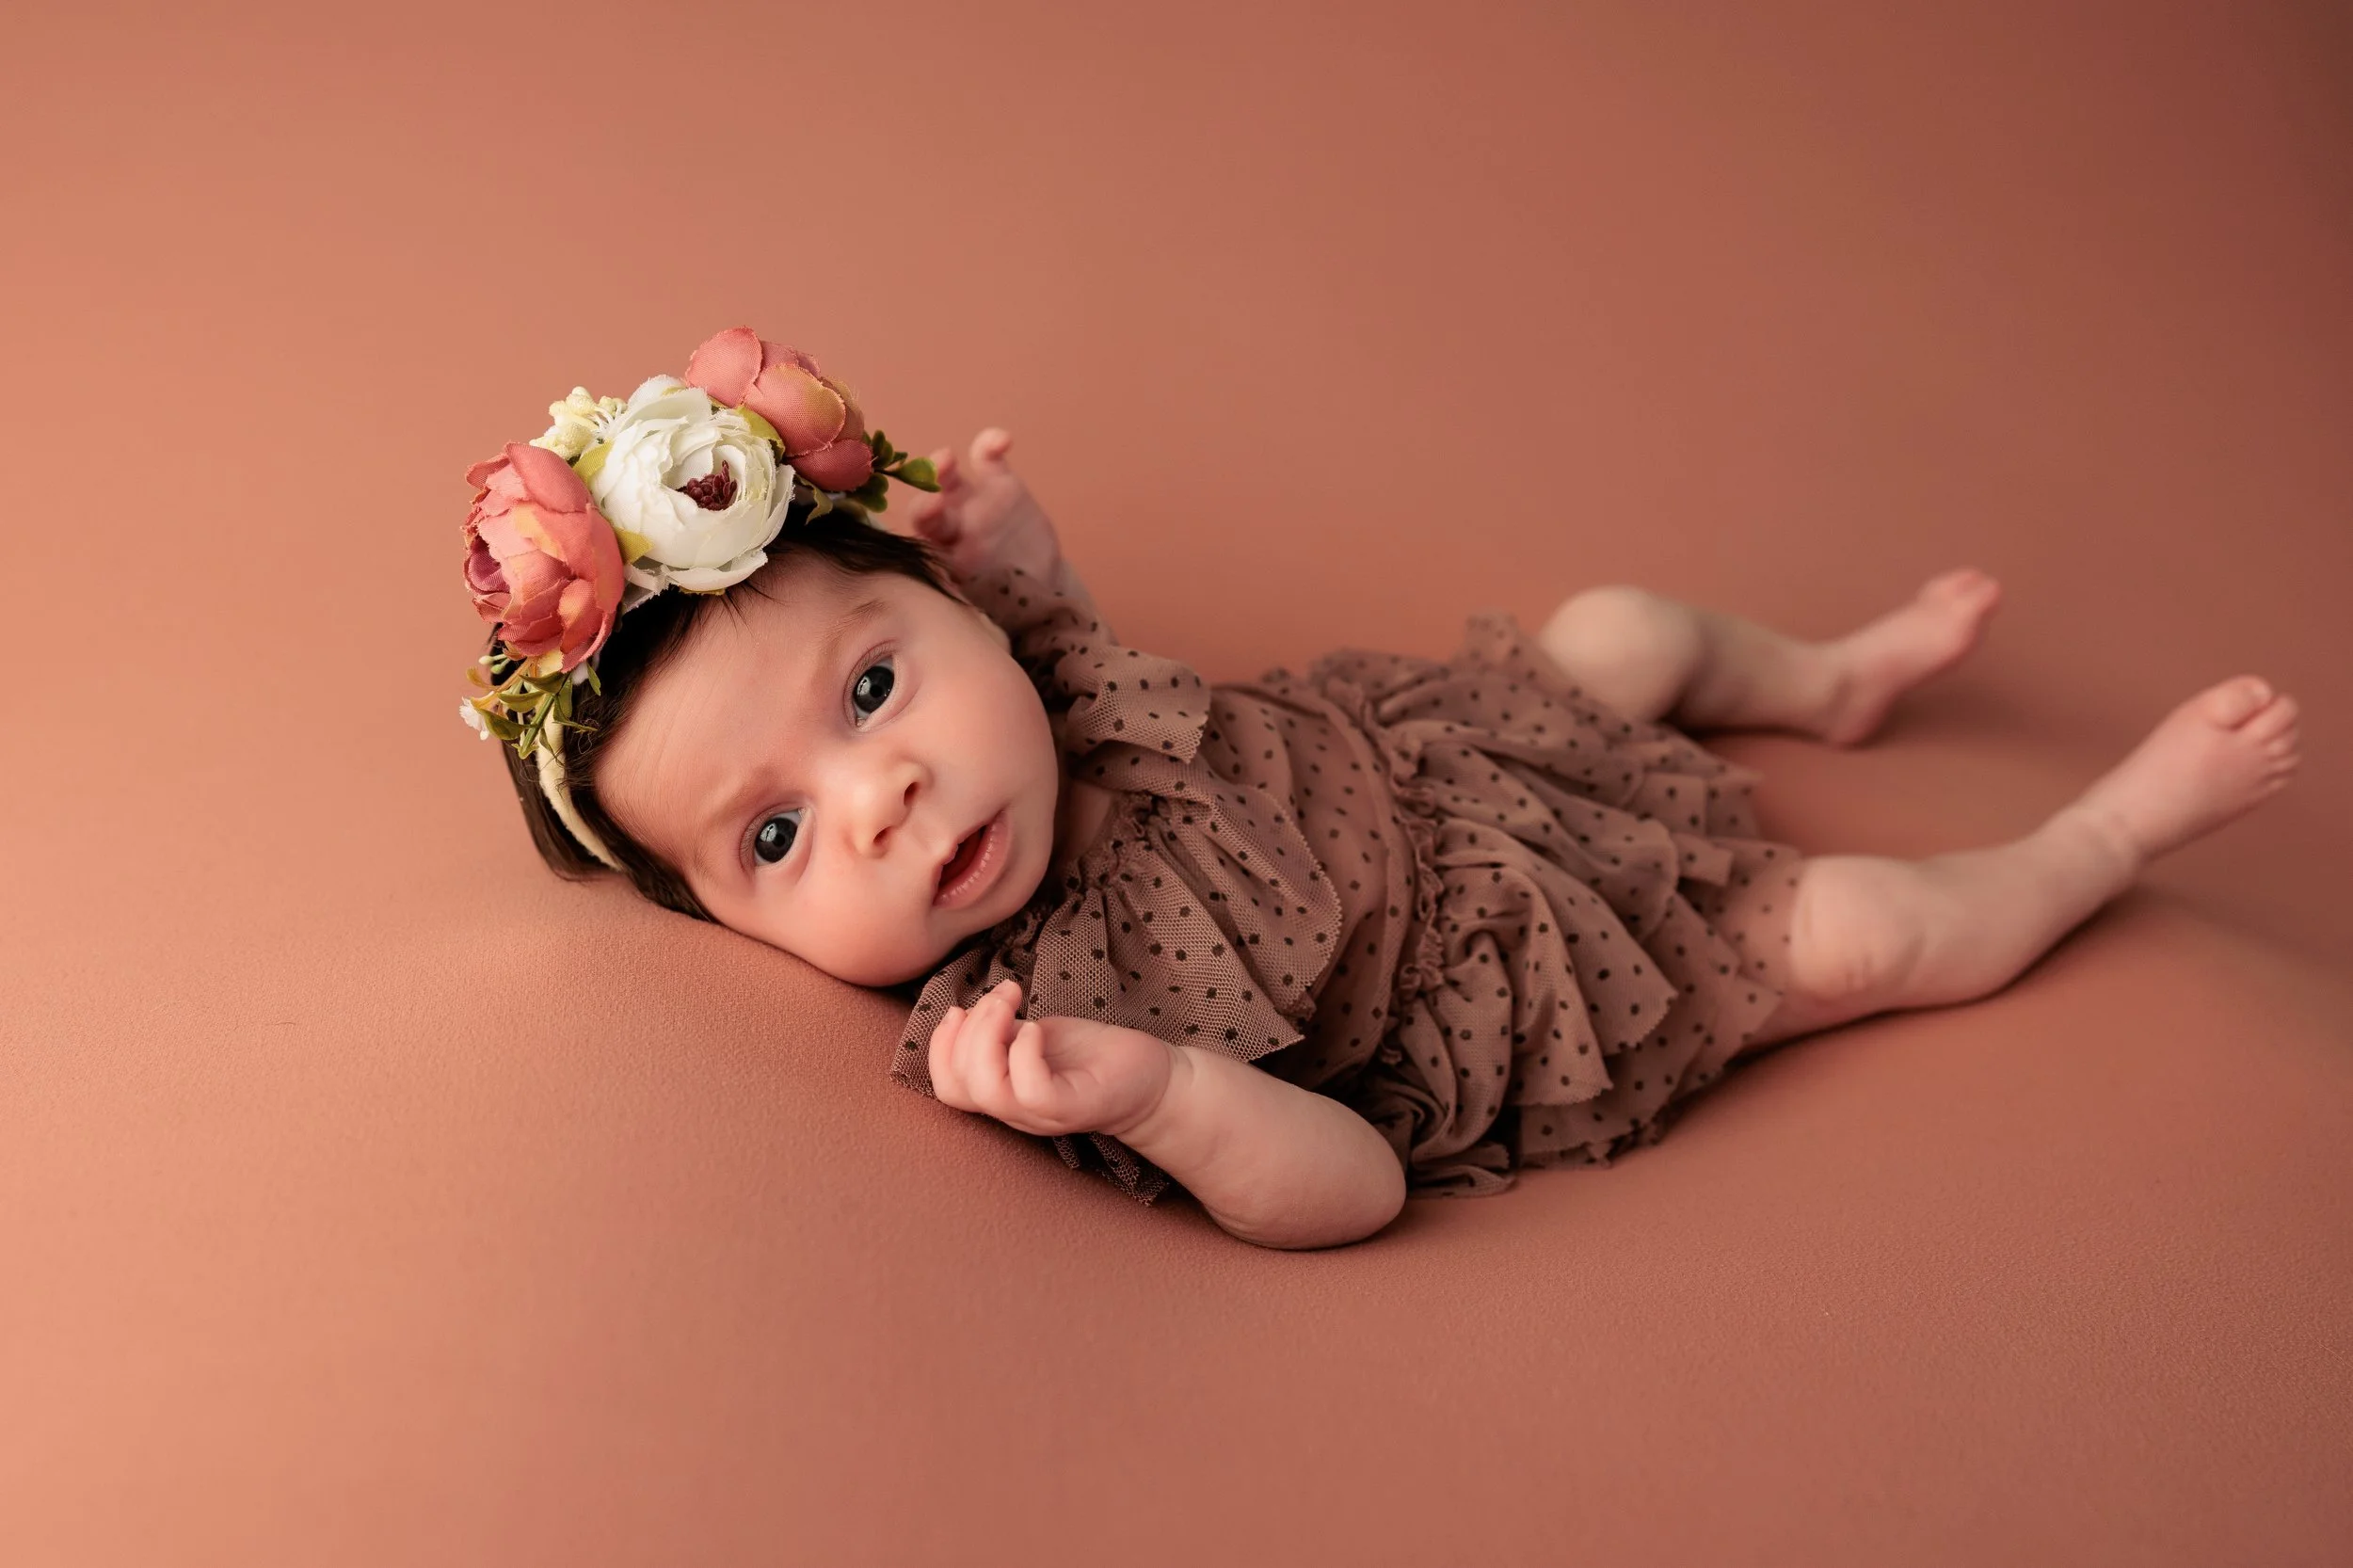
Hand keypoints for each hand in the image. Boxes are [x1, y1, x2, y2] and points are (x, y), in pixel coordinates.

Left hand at [893, 428, 1063, 586]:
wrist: (1037, 583)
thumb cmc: (1003, 596)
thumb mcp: (986, 603)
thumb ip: (970, 601)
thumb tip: (949, 630)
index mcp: (942, 558)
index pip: (922, 547)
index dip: (922, 542)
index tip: (927, 532)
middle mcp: (950, 526)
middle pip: (928, 509)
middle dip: (924, 503)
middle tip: (930, 501)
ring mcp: (972, 503)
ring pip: (949, 480)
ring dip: (942, 467)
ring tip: (946, 459)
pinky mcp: (999, 484)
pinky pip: (988, 459)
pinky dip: (991, 444)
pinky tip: (1002, 440)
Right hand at [927, 978, 1176, 1139]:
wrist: (1152, 1079)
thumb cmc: (1091, 1056)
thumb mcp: (1034, 1037)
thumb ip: (999, 1034)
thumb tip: (968, 1015)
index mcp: (1002, 1094)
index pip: (947, 1088)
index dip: (939, 1047)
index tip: (959, 1008)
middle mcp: (1016, 1111)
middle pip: (958, 1087)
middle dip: (966, 1030)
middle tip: (1001, 997)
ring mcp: (1043, 1114)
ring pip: (987, 1089)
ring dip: (988, 1034)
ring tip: (1012, 1002)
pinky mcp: (1073, 1107)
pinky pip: (1031, 1090)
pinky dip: (1024, 1052)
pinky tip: (1038, 1028)